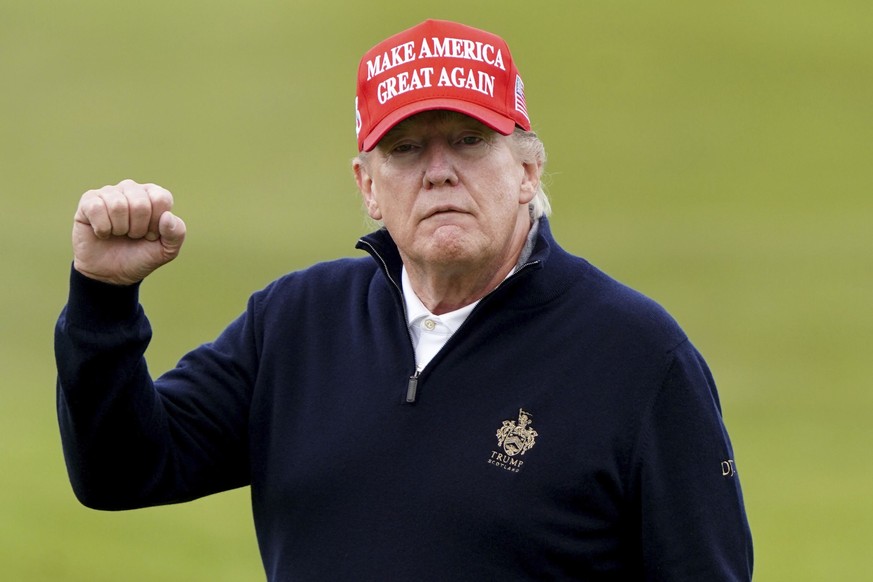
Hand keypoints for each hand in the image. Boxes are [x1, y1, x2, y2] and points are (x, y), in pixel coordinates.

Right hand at [72, 179, 186, 285]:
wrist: (111, 274)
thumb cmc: (140, 256)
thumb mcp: (166, 250)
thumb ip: (176, 233)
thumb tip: (167, 216)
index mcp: (154, 196)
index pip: (161, 199)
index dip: (156, 224)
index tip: (151, 235)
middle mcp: (132, 189)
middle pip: (140, 204)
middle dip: (138, 229)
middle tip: (133, 236)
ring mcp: (109, 193)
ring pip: (118, 205)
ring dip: (120, 229)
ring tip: (119, 234)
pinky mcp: (89, 200)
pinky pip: (96, 208)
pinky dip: (102, 228)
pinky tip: (103, 233)